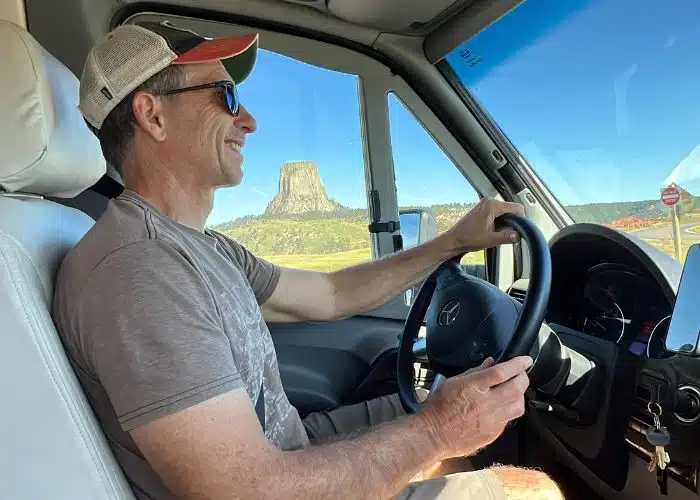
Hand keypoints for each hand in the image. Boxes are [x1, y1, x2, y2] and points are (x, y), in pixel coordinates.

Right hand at [418, 356, 532, 459]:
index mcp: (473, 387)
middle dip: (523, 378)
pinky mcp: (492, 434)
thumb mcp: (452, 382)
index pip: (502, 372)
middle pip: (516, 389)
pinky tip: (501, 407)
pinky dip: (509, 410)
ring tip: (514, 391)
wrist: (432, 435)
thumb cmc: (438, 408)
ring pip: (518, 406)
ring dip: (520, 395)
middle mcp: (485, 404)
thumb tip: (491, 363)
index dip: (517, 364)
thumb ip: (474, 371)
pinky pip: (509, 420)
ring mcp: (491, 421)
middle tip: (521, 374)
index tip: (525, 360)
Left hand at [443, 197, 524, 253]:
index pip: (516, 208)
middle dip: (514, 222)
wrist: (453, 240)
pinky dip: (501, 222)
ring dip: (507, 222)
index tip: (522, 229)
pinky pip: (499, 213)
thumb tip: (518, 235)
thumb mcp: (489, 240)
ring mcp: (486, 204)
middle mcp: (489, 202)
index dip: (522, 219)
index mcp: (491, 205)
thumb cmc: (467, 238)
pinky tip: (496, 231)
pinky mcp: (484, 209)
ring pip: (506, 212)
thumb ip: (506, 237)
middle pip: (511, 210)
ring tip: (501, 233)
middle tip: (511, 234)